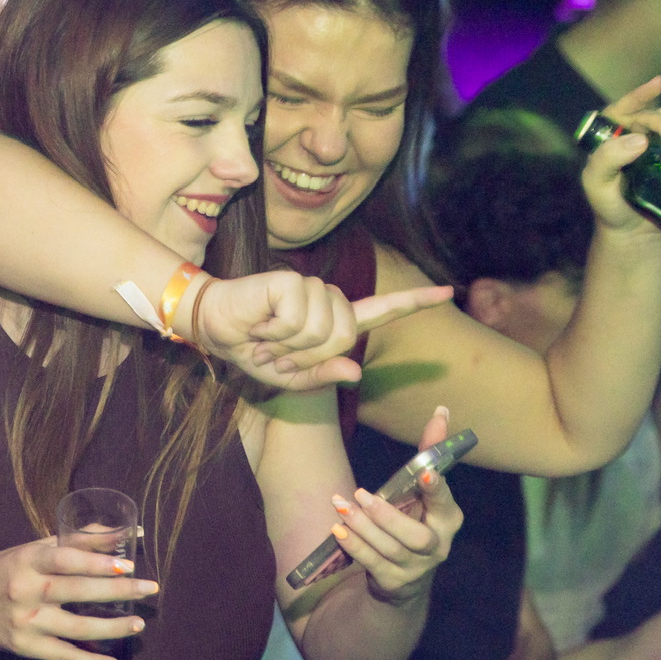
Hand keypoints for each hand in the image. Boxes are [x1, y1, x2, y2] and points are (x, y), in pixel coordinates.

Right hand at [0, 537, 157, 659]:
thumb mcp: (32, 550)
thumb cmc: (5, 571)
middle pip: (77, 591)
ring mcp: (26, 622)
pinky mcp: (26, 647)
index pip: (65, 559)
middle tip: (149, 589)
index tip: (128, 566)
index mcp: (27, 560)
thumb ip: (75, 541)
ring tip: (138, 624)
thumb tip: (122, 531)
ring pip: (77, 627)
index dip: (97, 562)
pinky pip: (65, 656)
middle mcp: (25, 590)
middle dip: (117, 591)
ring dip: (112, 627)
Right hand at [190, 271, 453, 389]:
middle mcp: (329, 299)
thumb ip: (323, 376)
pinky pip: (298, 322)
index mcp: (334, 320)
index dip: (414, 303)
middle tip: (277, 349)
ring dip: (288, 345)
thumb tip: (355, 371)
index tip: (448, 292)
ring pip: (321, 332)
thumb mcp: (289, 377)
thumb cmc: (250, 350)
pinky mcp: (292, 282)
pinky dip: (275, 332)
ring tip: (267, 334)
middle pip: (344, 338)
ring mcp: (312, 287)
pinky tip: (261, 322)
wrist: (213, 327)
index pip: (382, 310)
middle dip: (307, 355)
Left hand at [330, 405, 461, 603]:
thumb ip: (429, 454)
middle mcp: (437, 547)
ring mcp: (415, 568)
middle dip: (388, 516)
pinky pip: (373, 564)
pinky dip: (355, 547)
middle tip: (362, 494)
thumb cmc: (412, 521)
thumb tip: (441, 411)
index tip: (426, 472)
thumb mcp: (420, 492)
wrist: (404, 578)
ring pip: (390, 549)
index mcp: (448, 520)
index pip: (445, 503)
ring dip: (363, 528)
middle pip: (416, 536)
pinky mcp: (393, 581)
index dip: (437, 490)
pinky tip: (338, 531)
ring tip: (341, 507)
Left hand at [579, 76, 660, 234]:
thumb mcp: (596, 183)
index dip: (639, 94)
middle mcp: (634, 135)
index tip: (659, 84)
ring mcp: (658, 145)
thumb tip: (640, 140)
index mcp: (610, 137)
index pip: (623, 108)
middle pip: (655, 115)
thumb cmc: (609, 205)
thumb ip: (607, 160)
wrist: (633, 232)